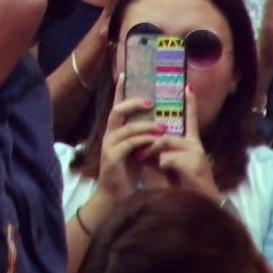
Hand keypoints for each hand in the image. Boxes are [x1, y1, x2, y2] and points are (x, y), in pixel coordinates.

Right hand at [94, 75, 157, 202]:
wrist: (115, 198)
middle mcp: (109, 136)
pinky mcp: (113, 158)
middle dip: (133, 104)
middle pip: (117, 111)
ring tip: (163, 127)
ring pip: (127, 128)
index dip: (119, 91)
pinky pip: (130, 144)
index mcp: (114, 132)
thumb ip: (143, 139)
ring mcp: (110, 146)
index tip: (124, 75)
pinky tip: (155, 142)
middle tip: (150, 101)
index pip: (116, 107)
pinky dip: (144, 141)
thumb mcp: (136, 153)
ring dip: (146, 126)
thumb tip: (160, 126)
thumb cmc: (127, 176)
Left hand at [136, 88, 220, 202]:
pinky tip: (168, 174)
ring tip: (148, 165)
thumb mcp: (170, 168)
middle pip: (165, 135)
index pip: (191, 120)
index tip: (188, 87)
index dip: (191, 104)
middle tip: (138, 155)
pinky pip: (167, 158)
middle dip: (149, 145)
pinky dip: (162, 166)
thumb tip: (145, 146)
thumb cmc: (185, 188)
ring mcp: (196, 153)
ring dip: (153, 155)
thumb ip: (161, 155)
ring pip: (165, 144)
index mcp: (192, 144)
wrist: (200, 206)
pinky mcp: (193, 163)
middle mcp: (196, 146)